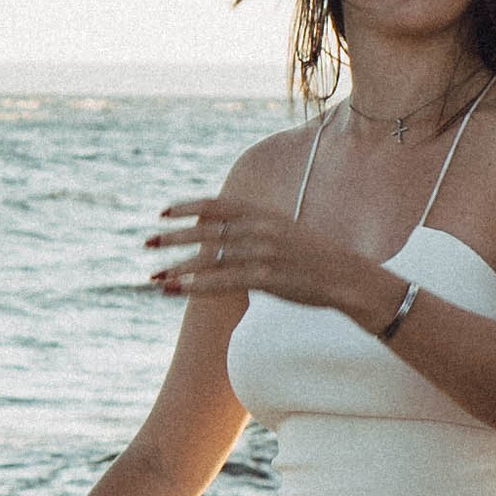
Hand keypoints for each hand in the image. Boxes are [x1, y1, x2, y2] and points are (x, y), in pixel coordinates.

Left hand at [147, 196, 390, 322]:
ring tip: (154, 276)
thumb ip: (253, 228)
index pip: (216, 205)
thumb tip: (220, 233)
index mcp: (264, 214)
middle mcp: (261, 229)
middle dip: (173, 238)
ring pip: (210, 259)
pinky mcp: (268, 279)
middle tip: (146, 244)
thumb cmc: (315, 257)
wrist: (349, 278)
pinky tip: (176, 290)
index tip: (162, 212)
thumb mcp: (284, 231)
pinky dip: (196, 286)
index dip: (186, 207)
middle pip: (206, 232)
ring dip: (178, 267)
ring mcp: (264, 254)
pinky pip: (223, 282)